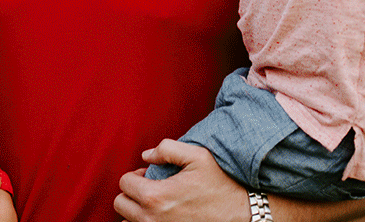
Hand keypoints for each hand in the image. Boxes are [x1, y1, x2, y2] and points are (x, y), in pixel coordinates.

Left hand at [115, 139, 246, 221]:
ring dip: (135, 211)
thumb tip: (146, 155)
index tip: (148, 175)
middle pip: (120, 204)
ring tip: (153, 204)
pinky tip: (160, 215)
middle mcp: (152, 219)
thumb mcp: (198, 157)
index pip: (124, 183)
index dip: (134, 175)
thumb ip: (167, 149)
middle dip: (130, 193)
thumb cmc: (221, 185)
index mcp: (155, 196)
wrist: (244, 215)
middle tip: (148, 188)